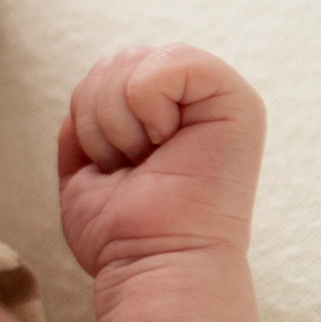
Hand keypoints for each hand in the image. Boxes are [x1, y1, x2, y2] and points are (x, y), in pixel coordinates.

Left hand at [57, 43, 264, 280]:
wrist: (150, 260)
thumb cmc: (119, 231)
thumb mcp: (84, 170)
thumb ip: (87, 126)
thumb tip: (89, 93)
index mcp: (160, 113)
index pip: (105, 71)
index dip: (88, 114)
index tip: (117, 165)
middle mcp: (192, 101)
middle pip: (115, 61)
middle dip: (99, 119)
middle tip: (132, 166)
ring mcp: (218, 99)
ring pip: (134, 61)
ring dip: (117, 122)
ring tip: (148, 162)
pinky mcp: (238, 102)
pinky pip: (170, 61)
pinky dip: (145, 104)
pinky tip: (165, 143)